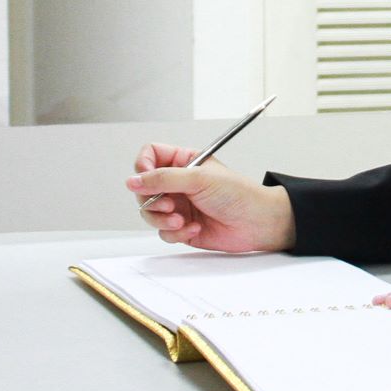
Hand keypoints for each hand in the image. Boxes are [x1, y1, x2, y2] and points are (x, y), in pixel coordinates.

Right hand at [126, 143, 295, 253]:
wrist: (257, 223)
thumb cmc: (238, 193)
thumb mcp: (198, 178)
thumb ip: (163, 179)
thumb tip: (133, 180)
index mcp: (183, 161)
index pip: (150, 156)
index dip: (142, 167)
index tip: (145, 179)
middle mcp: (178, 183)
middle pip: (144, 188)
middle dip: (154, 200)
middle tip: (172, 204)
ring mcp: (178, 206)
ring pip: (150, 213)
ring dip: (163, 219)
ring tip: (182, 220)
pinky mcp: (182, 227)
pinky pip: (163, 232)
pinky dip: (176, 233)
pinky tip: (195, 229)